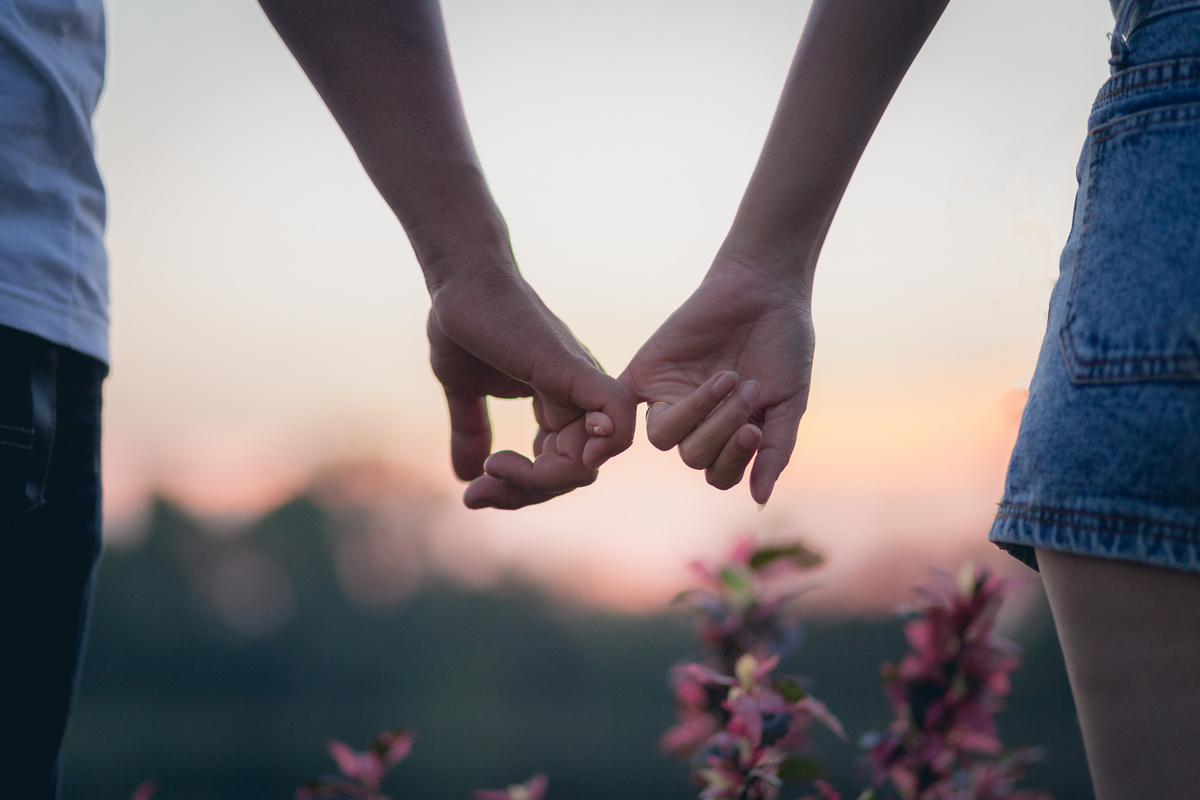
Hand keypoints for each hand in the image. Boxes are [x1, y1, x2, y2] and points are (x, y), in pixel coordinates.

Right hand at [428, 264, 635, 508]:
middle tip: (479, 493)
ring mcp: (579, 385)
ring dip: (539, 481)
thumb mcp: (465, 391)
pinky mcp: (574, 368)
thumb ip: (472, 431)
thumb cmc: (463, 325)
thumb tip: (465, 477)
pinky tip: (547, 457)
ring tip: (492, 469)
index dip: (521, 491)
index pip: (560, 469)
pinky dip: (602, 442)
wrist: (459, 280)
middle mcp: (577, 400)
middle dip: (526, 493)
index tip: (475, 493)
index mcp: (557, 406)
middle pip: (576, 474)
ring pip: (590, 460)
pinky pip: (616, 412)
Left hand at [620, 258, 814, 504]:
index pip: (719, 474)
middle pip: (693, 456)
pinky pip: (621, 404)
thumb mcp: (789, 399)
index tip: (755, 430)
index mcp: (730, 435)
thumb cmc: (784, 344)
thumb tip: (758, 500)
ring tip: (726, 378)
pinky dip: (614, 419)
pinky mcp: (645, 373)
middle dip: (722, 429)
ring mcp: (668, 399)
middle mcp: (697, 424)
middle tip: (748, 389)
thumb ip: (776, 449)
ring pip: (662, 438)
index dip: (733, 460)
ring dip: (697, 413)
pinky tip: (626, 424)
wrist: (763, 288)